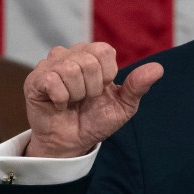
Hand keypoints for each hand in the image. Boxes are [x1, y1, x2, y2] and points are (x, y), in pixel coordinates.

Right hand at [23, 43, 163, 157]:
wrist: (74, 142)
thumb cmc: (97, 119)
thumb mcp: (124, 105)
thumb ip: (138, 85)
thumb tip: (159, 69)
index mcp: (92, 54)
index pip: (105, 51)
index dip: (107, 75)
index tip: (102, 90)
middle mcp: (70, 54)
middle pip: (89, 61)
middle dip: (93, 88)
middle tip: (85, 99)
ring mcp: (50, 64)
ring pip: (71, 70)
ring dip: (76, 94)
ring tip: (72, 101)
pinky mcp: (35, 79)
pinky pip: (53, 80)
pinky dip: (61, 98)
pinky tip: (59, 104)